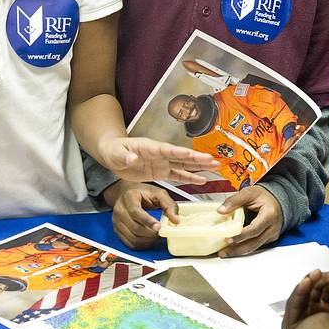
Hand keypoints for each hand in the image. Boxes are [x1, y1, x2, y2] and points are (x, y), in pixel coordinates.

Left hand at [95, 136, 219, 185]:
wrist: (113, 153)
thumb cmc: (113, 150)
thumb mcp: (115, 154)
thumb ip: (124, 156)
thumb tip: (132, 158)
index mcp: (150, 147)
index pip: (168, 150)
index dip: (180, 153)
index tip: (194, 155)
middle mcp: (160, 154)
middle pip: (181, 157)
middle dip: (197, 159)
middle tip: (214, 160)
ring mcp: (162, 163)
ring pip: (183, 165)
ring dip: (199, 167)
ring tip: (215, 167)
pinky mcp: (160, 172)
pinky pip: (177, 176)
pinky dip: (189, 178)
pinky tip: (201, 181)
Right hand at [105, 180, 178, 248]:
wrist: (125, 193)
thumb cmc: (141, 193)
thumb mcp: (158, 193)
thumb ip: (168, 204)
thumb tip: (175, 220)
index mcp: (129, 198)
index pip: (135, 212)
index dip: (147, 221)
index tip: (158, 227)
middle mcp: (120, 210)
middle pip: (135, 228)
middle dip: (151, 233)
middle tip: (161, 231)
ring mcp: (117, 221)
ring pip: (133, 238)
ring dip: (147, 240)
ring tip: (156, 235)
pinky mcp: (117, 231)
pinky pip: (130, 243)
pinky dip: (141, 244)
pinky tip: (148, 239)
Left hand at [217, 185, 282, 256]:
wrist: (276, 200)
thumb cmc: (263, 196)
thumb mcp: (249, 193)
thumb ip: (235, 200)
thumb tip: (221, 210)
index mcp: (270, 214)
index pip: (255, 229)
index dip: (241, 235)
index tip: (228, 239)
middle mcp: (273, 227)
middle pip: (255, 243)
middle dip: (237, 249)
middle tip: (223, 252)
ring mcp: (272, 234)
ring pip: (255, 247)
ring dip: (239, 251)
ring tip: (225, 253)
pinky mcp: (269, 239)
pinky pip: (256, 246)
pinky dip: (244, 248)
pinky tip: (233, 248)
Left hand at [281, 269, 328, 328]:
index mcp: (292, 325)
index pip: (294, 304)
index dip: (300, 291)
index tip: (308, 281)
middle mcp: (301, 314)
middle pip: (305, 292)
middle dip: (313, 281)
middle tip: (321, 273)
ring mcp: (313, 309)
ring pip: (317, 289)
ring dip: (328, 280)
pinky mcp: (324, 307)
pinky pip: (328, 292)